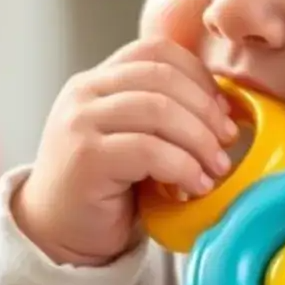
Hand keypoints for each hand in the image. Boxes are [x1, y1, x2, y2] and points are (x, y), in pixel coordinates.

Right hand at [12, 37, 237, 266]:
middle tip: (228, 140)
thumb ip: (162, 113)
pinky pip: (148, 150)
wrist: (56, 233)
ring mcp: (80, 122)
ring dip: (199, 139)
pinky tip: (196, 185)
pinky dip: (183, 167)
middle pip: (163, 77)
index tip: (223, 108)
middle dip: (206, 109)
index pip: (157, 51)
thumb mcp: (134, 136)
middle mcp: (85, 92)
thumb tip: (223, 108)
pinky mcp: (85, 157)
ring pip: (159, 109)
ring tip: (217, 167)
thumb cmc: (105, 187)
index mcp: (99, 79)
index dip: (199, 75)